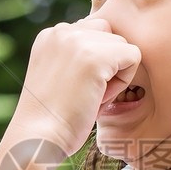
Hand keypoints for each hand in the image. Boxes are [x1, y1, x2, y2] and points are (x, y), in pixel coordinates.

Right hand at [9, 17, 141, 157]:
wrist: (37, 138)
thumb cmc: (52, 118)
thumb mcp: (59, 76)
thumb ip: (76, 57)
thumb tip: (109, 52)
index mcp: (50, 35)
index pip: (92, 31)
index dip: (94, 62)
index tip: (76, 87)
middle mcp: (61, 31)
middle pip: (108, 33)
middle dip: (106, 62)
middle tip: (86, 92)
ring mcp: (78, 41)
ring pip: (122, 45)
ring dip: (115, 73)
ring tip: (90, 96)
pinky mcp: (96, 56)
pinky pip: (133, 57)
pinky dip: (123, 81)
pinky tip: (99, 98)